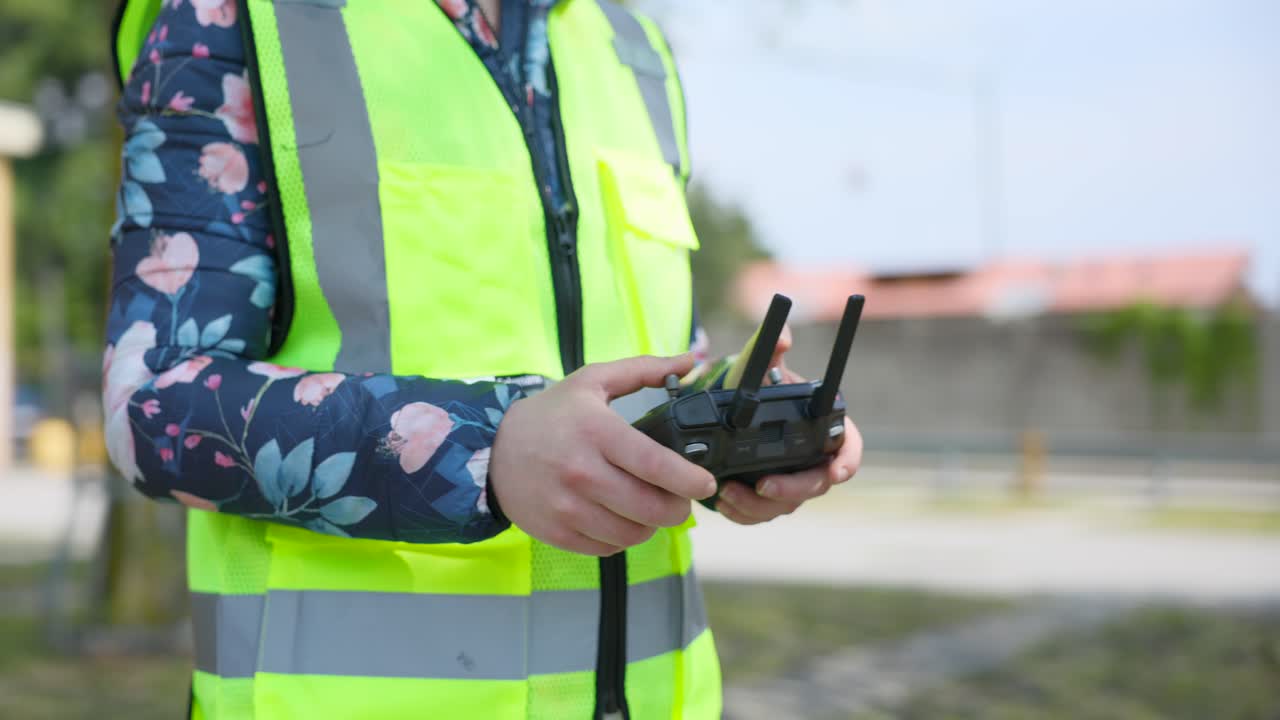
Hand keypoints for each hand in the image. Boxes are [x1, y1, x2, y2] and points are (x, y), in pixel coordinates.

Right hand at [489, 353, 717, 555]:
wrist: (492, 451)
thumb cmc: (551, 415)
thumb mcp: (592, 381)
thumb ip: (643, 369)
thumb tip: (690, 361)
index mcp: (596, 432)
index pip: (654, 464)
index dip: (689, 479)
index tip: (706, 482)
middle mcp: (581, 472)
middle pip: (650, 507)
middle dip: (678, 508)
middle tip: (680, 499)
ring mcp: (567, 507)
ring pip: (633, 533)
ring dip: (651, 525)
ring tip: (649, 507)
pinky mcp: (558, 532)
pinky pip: (609, 548)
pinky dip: (623, 537)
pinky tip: (620, 517)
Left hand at [716, 326, 863, 524]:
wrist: (731, 407)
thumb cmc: (757, 386)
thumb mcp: (759, 367)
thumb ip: (769, 352)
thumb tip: (783, 339)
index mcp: (824, 427)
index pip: (849, 449)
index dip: (847, 463)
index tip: (836, 473)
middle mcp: (813, 458)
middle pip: (816, 485)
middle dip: (791, 490)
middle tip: (763, 486)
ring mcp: (792, 480)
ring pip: (786, 504)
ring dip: (759, 505)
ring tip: (729, 492)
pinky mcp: (769, 497)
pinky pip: (762, 513)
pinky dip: (743, 513)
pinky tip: (724, 503)